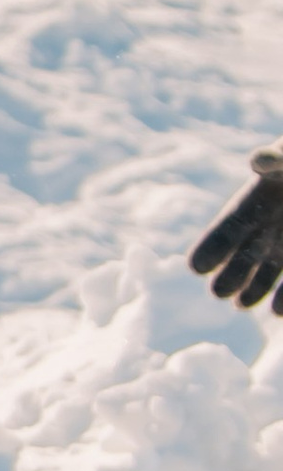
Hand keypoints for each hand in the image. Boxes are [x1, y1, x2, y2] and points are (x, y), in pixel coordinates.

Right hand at [191, 150, 282, 308]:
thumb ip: (275, 161)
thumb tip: (258, 159)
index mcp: (253, 205)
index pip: (226, 230)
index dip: (211, 248)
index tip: (196, 267)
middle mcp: (265, 230)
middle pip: (241, 257)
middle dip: (230, 275)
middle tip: (219, 292)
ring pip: (265, 273)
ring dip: (253, 290)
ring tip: (241, 304)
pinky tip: (277, 311)